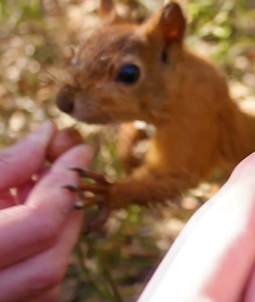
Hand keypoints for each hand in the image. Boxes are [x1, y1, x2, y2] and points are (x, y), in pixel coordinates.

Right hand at [0, 122, 92, 301]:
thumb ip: (4, 167)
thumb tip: (47, 136)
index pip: (39, 226)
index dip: (64, 185)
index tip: (79, 152)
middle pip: (50, 263)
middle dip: (64, 213)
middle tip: (66, 173)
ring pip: (47, 282)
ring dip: (54, 234)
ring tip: (37, 195)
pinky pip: (37, 292)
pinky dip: (41, 255)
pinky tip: (24, 221)